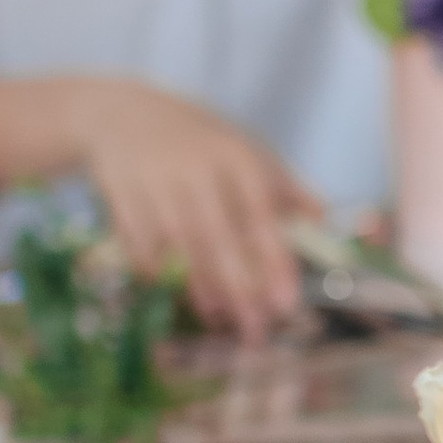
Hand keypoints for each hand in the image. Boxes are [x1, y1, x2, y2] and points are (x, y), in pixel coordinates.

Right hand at [76, 80, 314, 335]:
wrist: (123, 113)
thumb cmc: (199, 141)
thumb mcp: (245, 149)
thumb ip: (285, 187)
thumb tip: (323, 221)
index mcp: (234, 156)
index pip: (259, 214)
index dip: (273, 260)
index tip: (286, 302)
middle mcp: (193, 168)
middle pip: (217, 238)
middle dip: (238, 289)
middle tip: (256, 329)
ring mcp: (153, 181)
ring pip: (178, 246)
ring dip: (199, 286)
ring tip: (219, 318)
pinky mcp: (119, 194)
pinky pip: (138, 244)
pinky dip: (154, 273)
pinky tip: (171, 293)